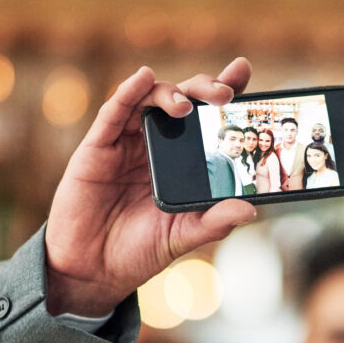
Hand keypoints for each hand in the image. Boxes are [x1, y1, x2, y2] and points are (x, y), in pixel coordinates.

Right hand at [44, 58, 256, 316]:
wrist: (93, 271)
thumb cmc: (139, 251)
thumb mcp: (184, 237)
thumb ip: (215, 222)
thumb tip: (250, 209)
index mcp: (181, 160)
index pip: (207, 118)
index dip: (224, 92)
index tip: (243, 71)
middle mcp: (156, 145)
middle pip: (183, 100)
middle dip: (204, 88)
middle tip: (224, 93)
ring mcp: (126, 143)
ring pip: (149, 100)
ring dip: (170, 94)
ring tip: (186, 106)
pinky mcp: (97, 148)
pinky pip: (113, 113)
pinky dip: (128, 92)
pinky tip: (143, 78)